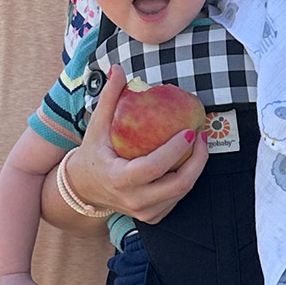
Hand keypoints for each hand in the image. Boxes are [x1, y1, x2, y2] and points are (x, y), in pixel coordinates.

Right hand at [65, 66, 208, 223]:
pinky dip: (187, 179)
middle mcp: (134, 200)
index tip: (191, 130)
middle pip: (178, 185)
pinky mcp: (153, 216)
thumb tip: (118, 68)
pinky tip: (190, 159)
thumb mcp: (97, 126)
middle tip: (202, 135)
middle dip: (198, 160)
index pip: (154, 167)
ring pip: (181, 192)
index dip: (176, 150)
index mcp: (119, 179)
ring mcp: (144, 212)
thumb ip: (109, 97)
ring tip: (200, 144)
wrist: (84, 188)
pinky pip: (177, 198)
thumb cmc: (93, 152)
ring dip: (196, 168)